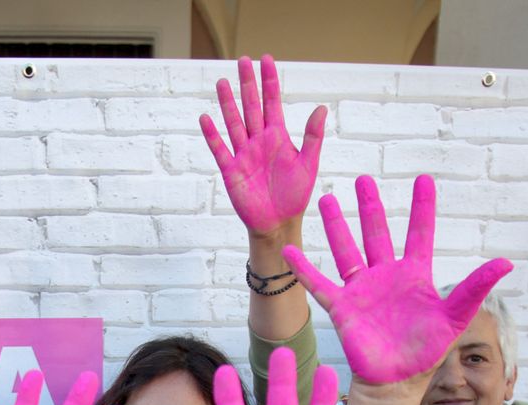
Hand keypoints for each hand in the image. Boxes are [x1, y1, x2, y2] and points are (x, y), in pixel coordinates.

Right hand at [201, 55, 325, 238]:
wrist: (279, 223)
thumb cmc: (295, 195)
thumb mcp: (308, 164)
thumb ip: (313, 136)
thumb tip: (321, 108)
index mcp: (278, 137)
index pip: (273, 102)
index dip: (269, 81)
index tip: (266, 60)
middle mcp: (259, 141)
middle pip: (251, 106)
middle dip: (247, 84)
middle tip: (242, 60)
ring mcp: (243, 154)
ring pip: (234, 123)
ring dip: (228, 103)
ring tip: (222, 82)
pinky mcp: (231, 170)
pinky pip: (220, 149)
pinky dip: (212, 135)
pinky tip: (206, 118)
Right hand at [283, 175, 511, 384]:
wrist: (396, 382)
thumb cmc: (427, 353)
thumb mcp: (455, 318)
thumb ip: (475, 288)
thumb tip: (506, 262)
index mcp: (415, 276)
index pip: (420, 234)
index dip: (422, 207)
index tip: (423, 179)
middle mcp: (386, 277)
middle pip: (377, 233)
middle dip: (370, 207)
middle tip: (364, 179)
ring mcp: (362, 290)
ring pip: (347, 250)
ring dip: (336, 226)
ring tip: (326, 198)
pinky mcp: (342, 307)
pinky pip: (320, 284)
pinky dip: (304, 270)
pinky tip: (290, 253)